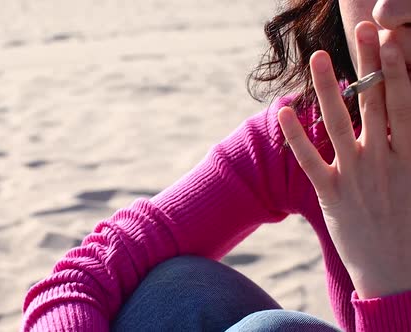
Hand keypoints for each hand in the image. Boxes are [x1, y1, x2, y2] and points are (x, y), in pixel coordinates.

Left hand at [277, 21, 410, 298]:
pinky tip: (284, 111)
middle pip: (376, 103)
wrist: (397, 274)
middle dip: (369, 64)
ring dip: (329, 89)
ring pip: (339, 124)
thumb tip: (402, 120)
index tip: (392, 39)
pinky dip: (296, 137)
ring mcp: (356, 178)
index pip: (406, 104)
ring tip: (318, 57)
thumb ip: (406, 149)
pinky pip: (310, 161)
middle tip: (362, 28)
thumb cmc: (408, 227)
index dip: (398, 69)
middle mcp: (384, 161)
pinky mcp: (331, 196)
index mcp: (410, 157)